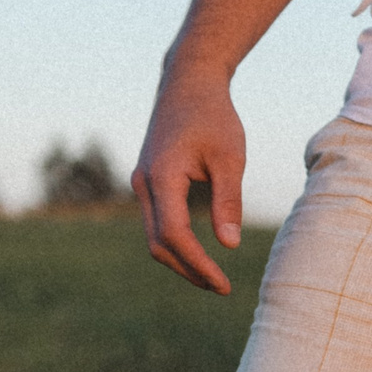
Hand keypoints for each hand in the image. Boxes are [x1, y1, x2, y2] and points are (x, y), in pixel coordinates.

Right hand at [133, 62, 246, 293]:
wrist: (188, 84)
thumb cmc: (214, 116)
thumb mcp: (229, 157)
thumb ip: (228, 200)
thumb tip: (230, 246)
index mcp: (162, 177)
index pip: (175, 235)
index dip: (198, 264)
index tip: (224, 284)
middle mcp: (144, 184)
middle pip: (159, 243)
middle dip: (188, 270)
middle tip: (221, 288)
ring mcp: (141, 183)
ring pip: (154, 236)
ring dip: (180, 260)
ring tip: (212, 278)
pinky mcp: (147, 182)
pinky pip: (156, 222)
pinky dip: (175, 243)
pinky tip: (199, 253)